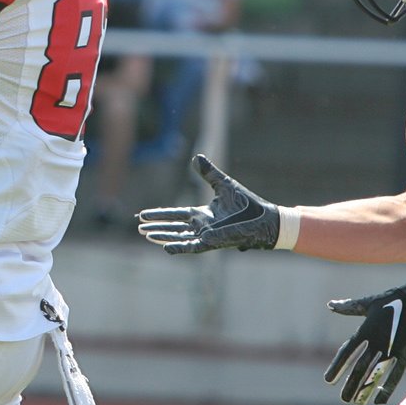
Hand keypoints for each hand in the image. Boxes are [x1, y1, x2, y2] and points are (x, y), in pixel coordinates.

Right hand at [136, 153, 282, 253]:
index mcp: (202, 214)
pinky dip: (179, 247)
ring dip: (163, 237)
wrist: (265, 219)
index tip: (143, 215)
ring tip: (147, 236)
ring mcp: (206, 235)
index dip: (160, 215)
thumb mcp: (223, 184)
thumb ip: (209, 173)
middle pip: (173, 227)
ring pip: (179, 237)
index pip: (176, 215)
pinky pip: (192, 246)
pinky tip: (165, 248)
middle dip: (157, 228)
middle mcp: (201, 226)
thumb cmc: (248, 204)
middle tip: (140, 228)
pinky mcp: (212, 242)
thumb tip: (196, 157)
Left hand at [325, 277, 405, 404]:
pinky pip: (395, 374)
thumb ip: (349, 307)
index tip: (328, 380)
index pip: (347, 352)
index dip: (338, 367)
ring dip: (366, 388)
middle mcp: (376, 342)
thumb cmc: (392, 300)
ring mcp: (391, 349)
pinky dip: (387, 387)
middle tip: (343, 398)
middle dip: (351, 383)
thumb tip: (330, 305)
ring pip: (375, 373)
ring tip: (356, 401)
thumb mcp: (368, 303)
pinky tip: (379, 400)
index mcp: (365, 330)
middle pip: (360, 367)